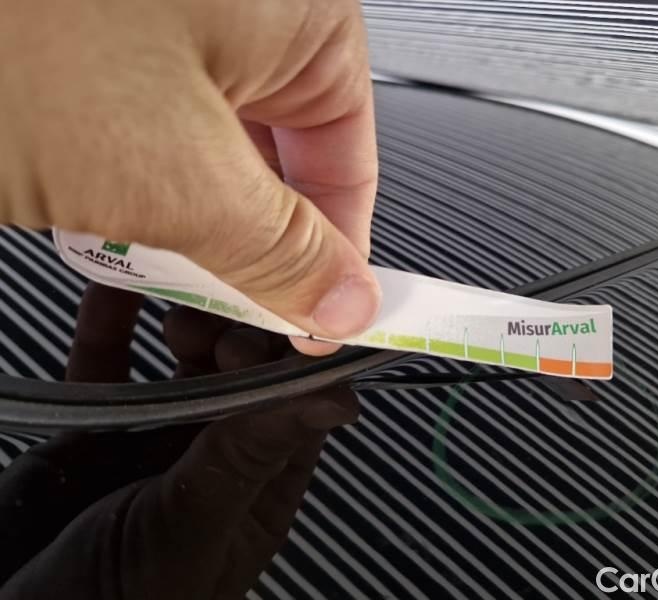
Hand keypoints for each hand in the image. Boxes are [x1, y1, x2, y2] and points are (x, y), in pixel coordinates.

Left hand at [0, 0, 381, 354]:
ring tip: (140, 242)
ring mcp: (171, 16)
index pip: (350, 162)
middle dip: (250, 239)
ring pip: (214, 146)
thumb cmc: (9, 25)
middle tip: (228, 301)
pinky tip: (102, 203)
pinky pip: (157, 121)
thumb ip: (279, 253)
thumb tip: (343, 300)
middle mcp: (242, 3)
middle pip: (281, 157)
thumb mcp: (172, 176)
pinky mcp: (113, 31)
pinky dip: (137, 175)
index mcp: (297, 10)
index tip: (320, 317)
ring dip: (183, 212)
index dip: (337, 256)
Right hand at [0, 283, 358, 598]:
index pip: (298, 404)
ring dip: (188, 323)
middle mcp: (216, 459)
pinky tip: (113, 289)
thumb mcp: (189, 528)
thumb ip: (250, 457)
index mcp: (256, 489)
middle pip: (247, 373)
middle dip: (239, 332)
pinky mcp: (100, 430)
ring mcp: (159, 440)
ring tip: (177, 302)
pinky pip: (112, 365)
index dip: (295, 354)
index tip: (281, 313)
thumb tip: (336, 399)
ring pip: (187, 362)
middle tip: (219, 307)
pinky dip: (113, 326)